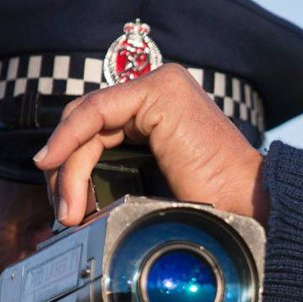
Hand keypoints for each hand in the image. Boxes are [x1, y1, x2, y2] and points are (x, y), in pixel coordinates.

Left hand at [33, 63, 268, 225]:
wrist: (246, 214)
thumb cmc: (209, 211)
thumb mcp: (151, 191)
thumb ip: (117, 178)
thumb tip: (67, 198)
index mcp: (162, 112)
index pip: (97, 128)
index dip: (70, 164)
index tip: (63, 205)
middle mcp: (161, 92)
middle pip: (88, 123)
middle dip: (65, 169)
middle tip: (64, 213)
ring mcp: (162, 87)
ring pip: (87, 121)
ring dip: (68, 168)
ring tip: (69, 210)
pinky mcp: (160, 93)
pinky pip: (95, 113)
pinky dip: (69, 141)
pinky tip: (57, 167)